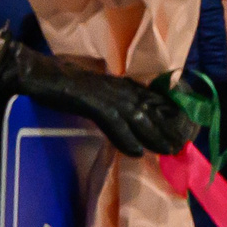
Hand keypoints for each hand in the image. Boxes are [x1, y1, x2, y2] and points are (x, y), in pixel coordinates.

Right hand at [0, 31, 192, 155]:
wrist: (40, 73)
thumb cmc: (65, 82)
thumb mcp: (97, 92)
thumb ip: (113, 102)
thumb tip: (127, 120)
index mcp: (121, 83)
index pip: (153, 98)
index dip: (170, 113)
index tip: (186, 127)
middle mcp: (119, 86)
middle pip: (151, 107)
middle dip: (169, 127)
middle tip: (184, 146)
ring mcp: (106, 93)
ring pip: (138, 116)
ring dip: (154, 135)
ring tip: (168, 151)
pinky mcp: (91, 102)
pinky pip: (112, 122)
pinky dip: (124, 137)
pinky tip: (134, 152)